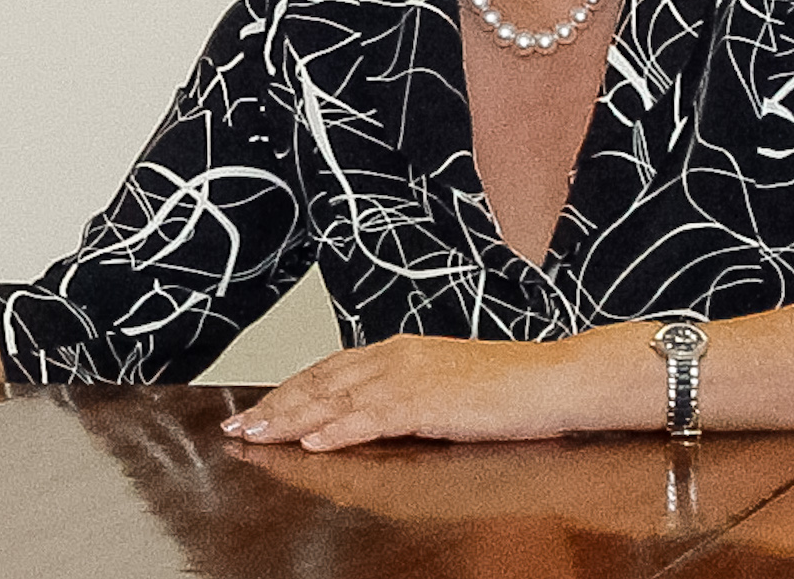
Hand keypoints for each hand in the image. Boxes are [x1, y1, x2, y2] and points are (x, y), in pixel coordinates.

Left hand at [220, 335, 584, 452]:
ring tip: (259, 437)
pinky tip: (313, 443)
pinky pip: (373, 419)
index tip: (258, 410)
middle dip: (276, 407)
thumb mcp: (445, 384)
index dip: (288, 390)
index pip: (327, 371)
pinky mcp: (428, 402)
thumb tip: (370, 415)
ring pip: (336, 400)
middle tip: (239, 428)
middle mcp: (395, 358)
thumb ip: (405, 395)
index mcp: (398, 351)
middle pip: (320, 384)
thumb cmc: (510, 387)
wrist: (554, 379)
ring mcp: (410, 378)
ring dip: (292, 420)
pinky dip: (339, 431)